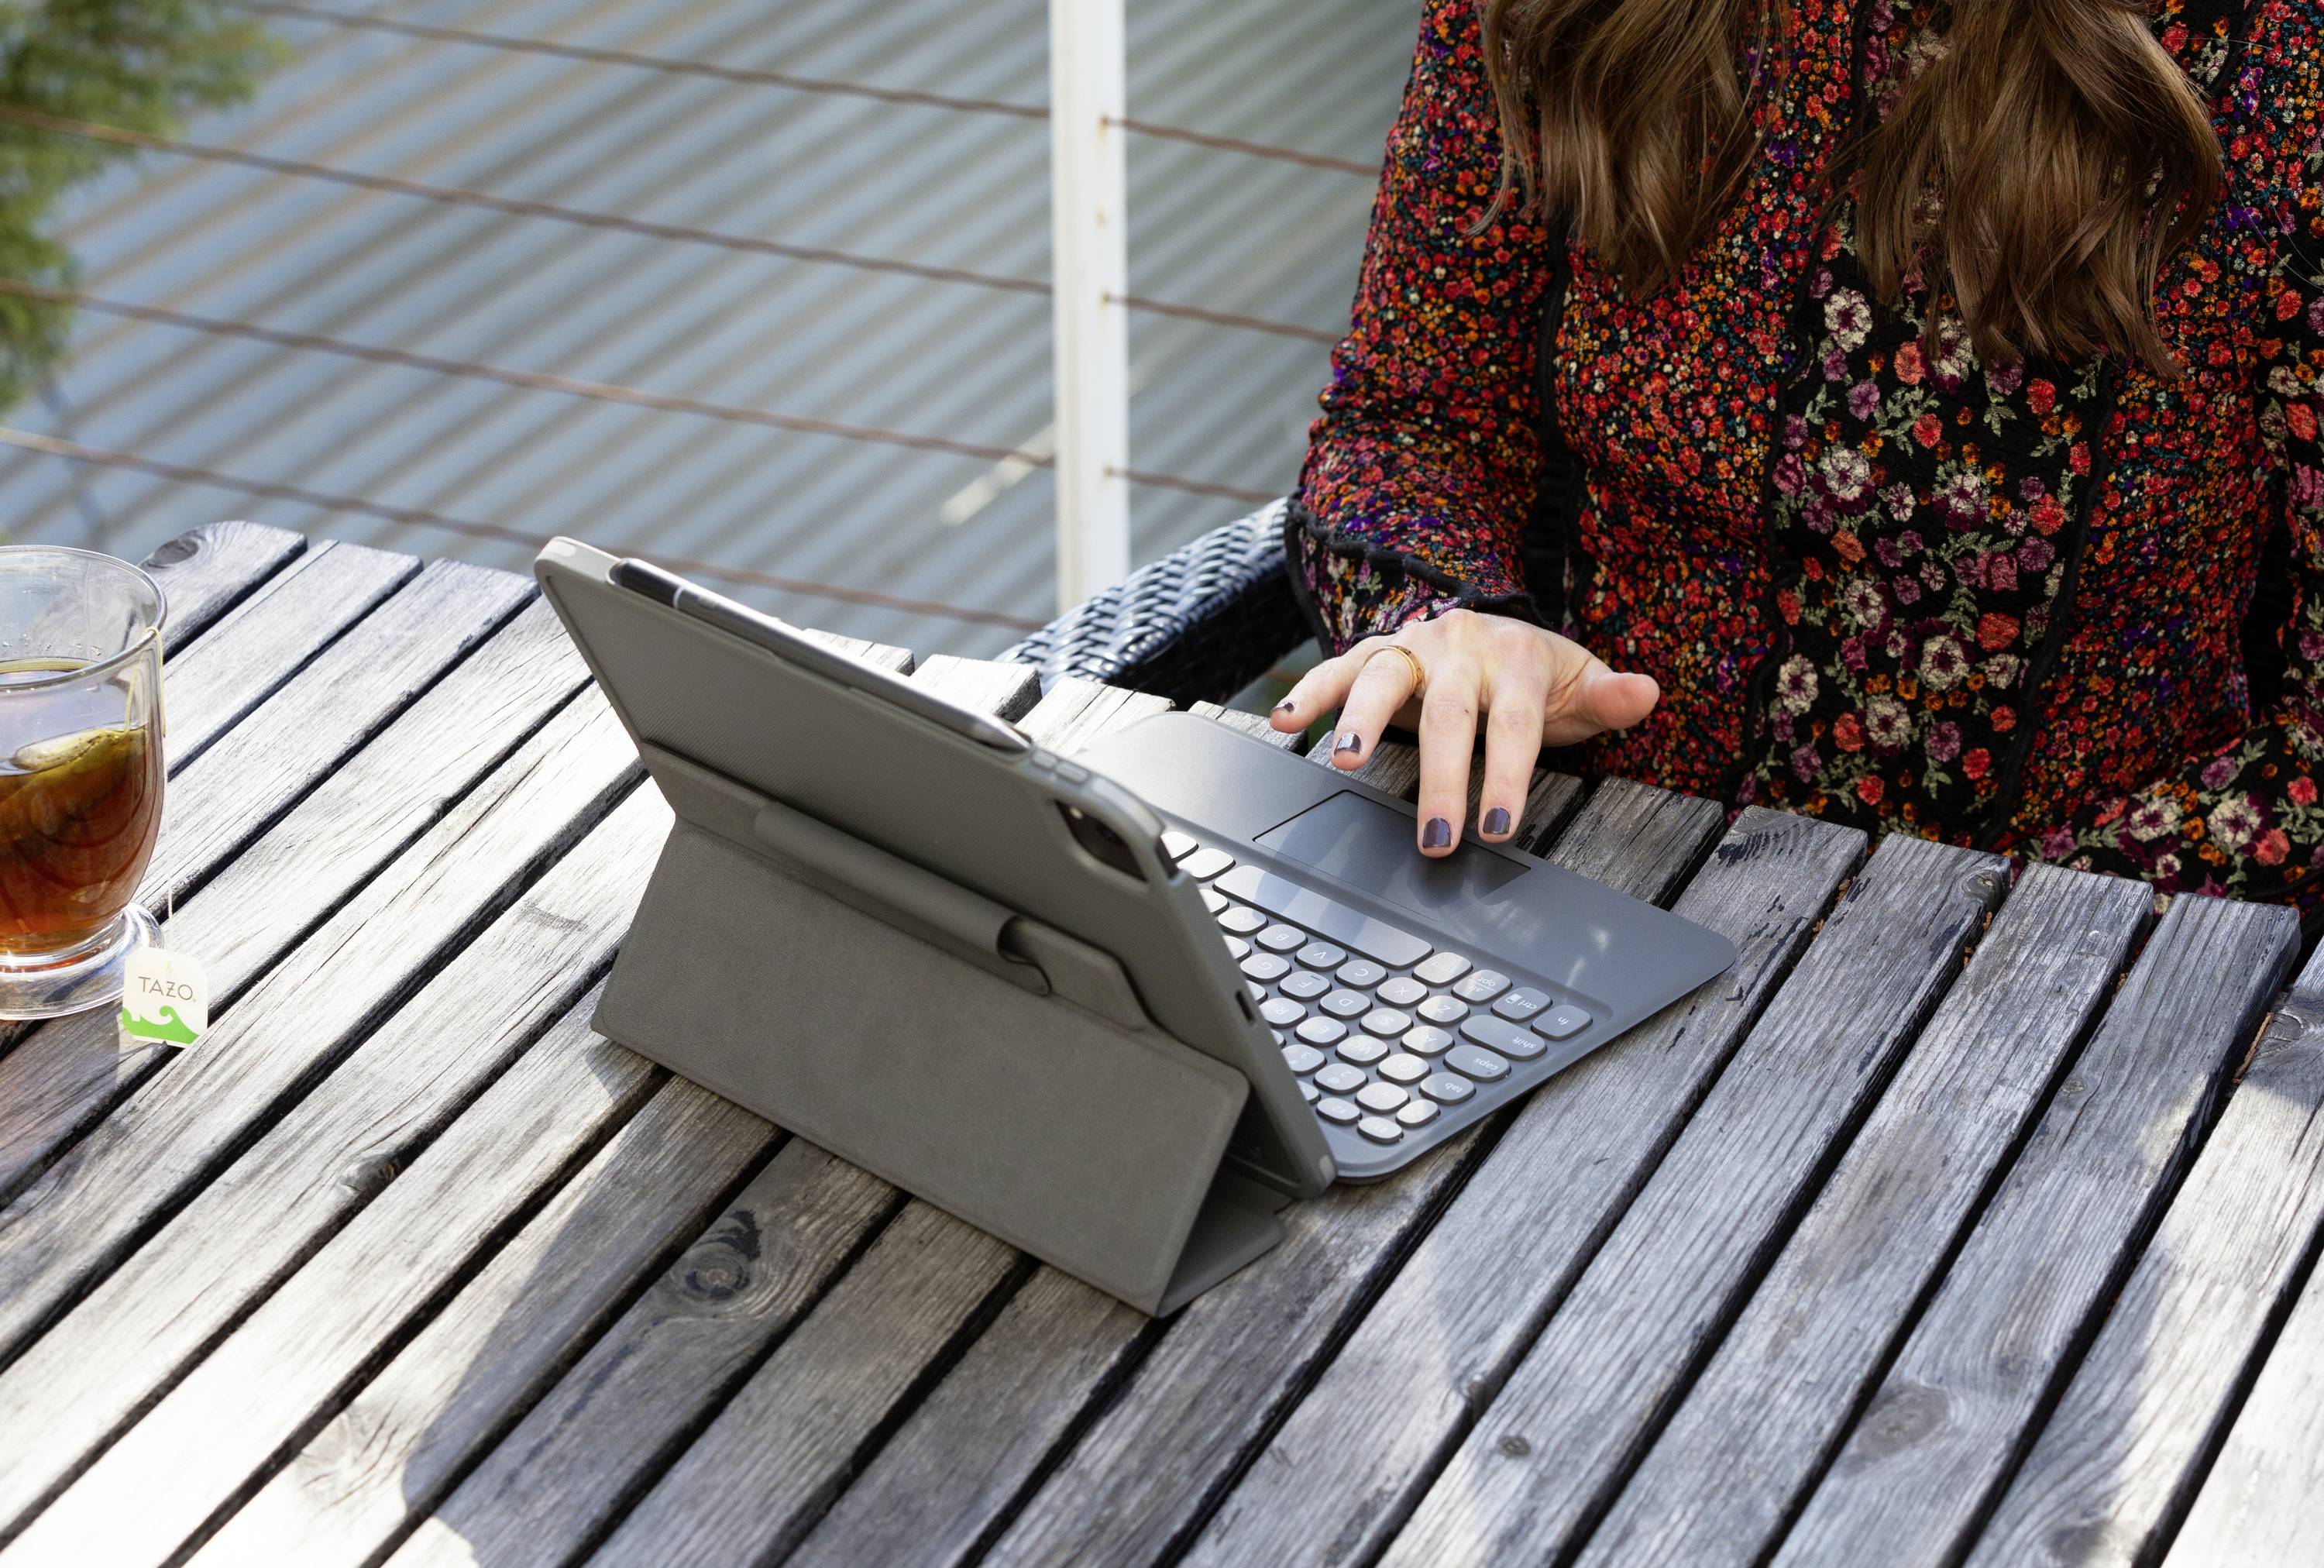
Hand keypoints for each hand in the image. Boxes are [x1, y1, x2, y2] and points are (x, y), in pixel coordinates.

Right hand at [1268, 610, 1659, 856]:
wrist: (1495, 631)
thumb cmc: (1536, 675)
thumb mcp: (1580, 685)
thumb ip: (1609, 697)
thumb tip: (1645, 693)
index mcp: (1514, 655)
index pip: (1511, 721)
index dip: (1506, 774)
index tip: (1499, 828)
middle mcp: (1460, 645)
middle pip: (1446, 712)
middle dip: (1440, 777)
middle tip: (1437, 836)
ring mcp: (1413, 646)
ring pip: (1383, 677)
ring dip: (1360, 718)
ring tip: (1344, 759)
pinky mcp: (1376, 652)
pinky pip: (1338, 668)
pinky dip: (1310, 694)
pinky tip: (1284, 722)